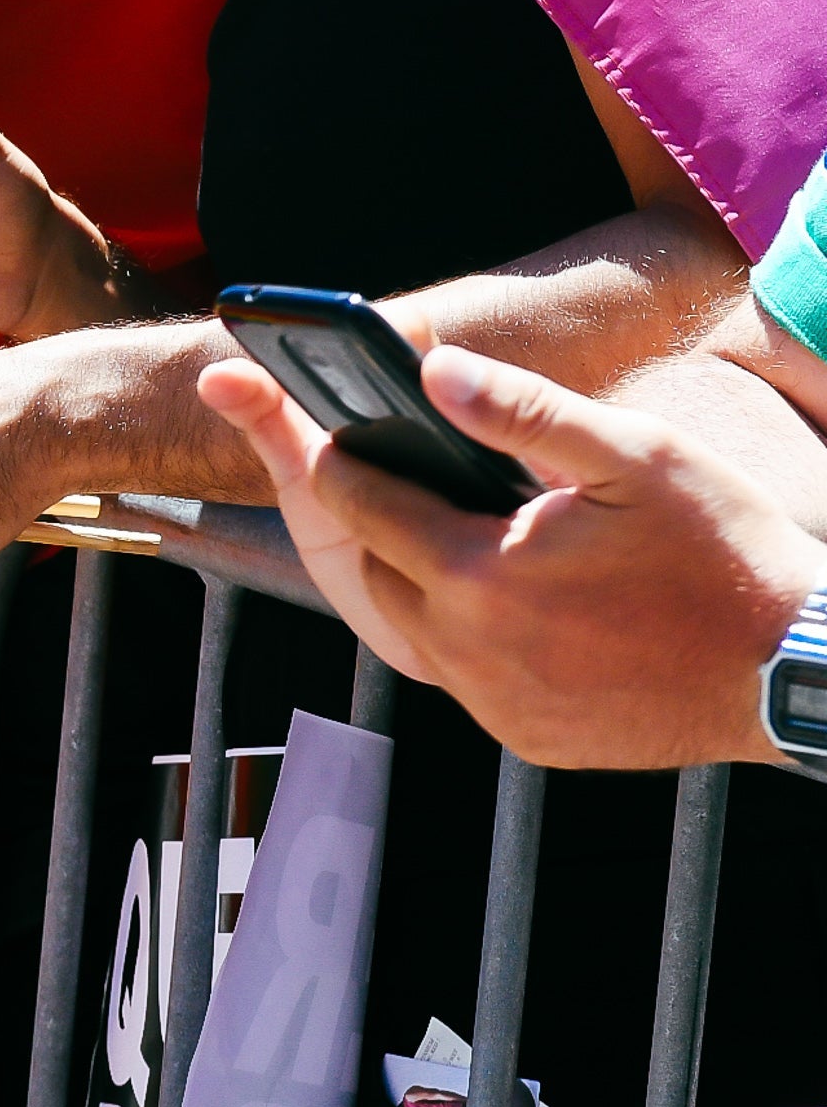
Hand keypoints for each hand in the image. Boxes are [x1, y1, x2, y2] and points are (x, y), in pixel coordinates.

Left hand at [199, 344, 826, 768]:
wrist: (797, 670)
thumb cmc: (726, 552)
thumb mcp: (636, 456)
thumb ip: (524, 411)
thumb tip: (432, 368)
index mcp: (478, 574)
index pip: (362, 506)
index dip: (339, 462)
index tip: (327, 434)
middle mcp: (467, 650)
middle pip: (380, 572)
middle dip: (383, 526)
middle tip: (406, 485)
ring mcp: (493, 704)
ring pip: (418, 632)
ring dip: (428, 586)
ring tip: (472, 540)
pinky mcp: (524, 737)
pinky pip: (471, 680)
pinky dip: (478, 643)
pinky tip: (523, 608)